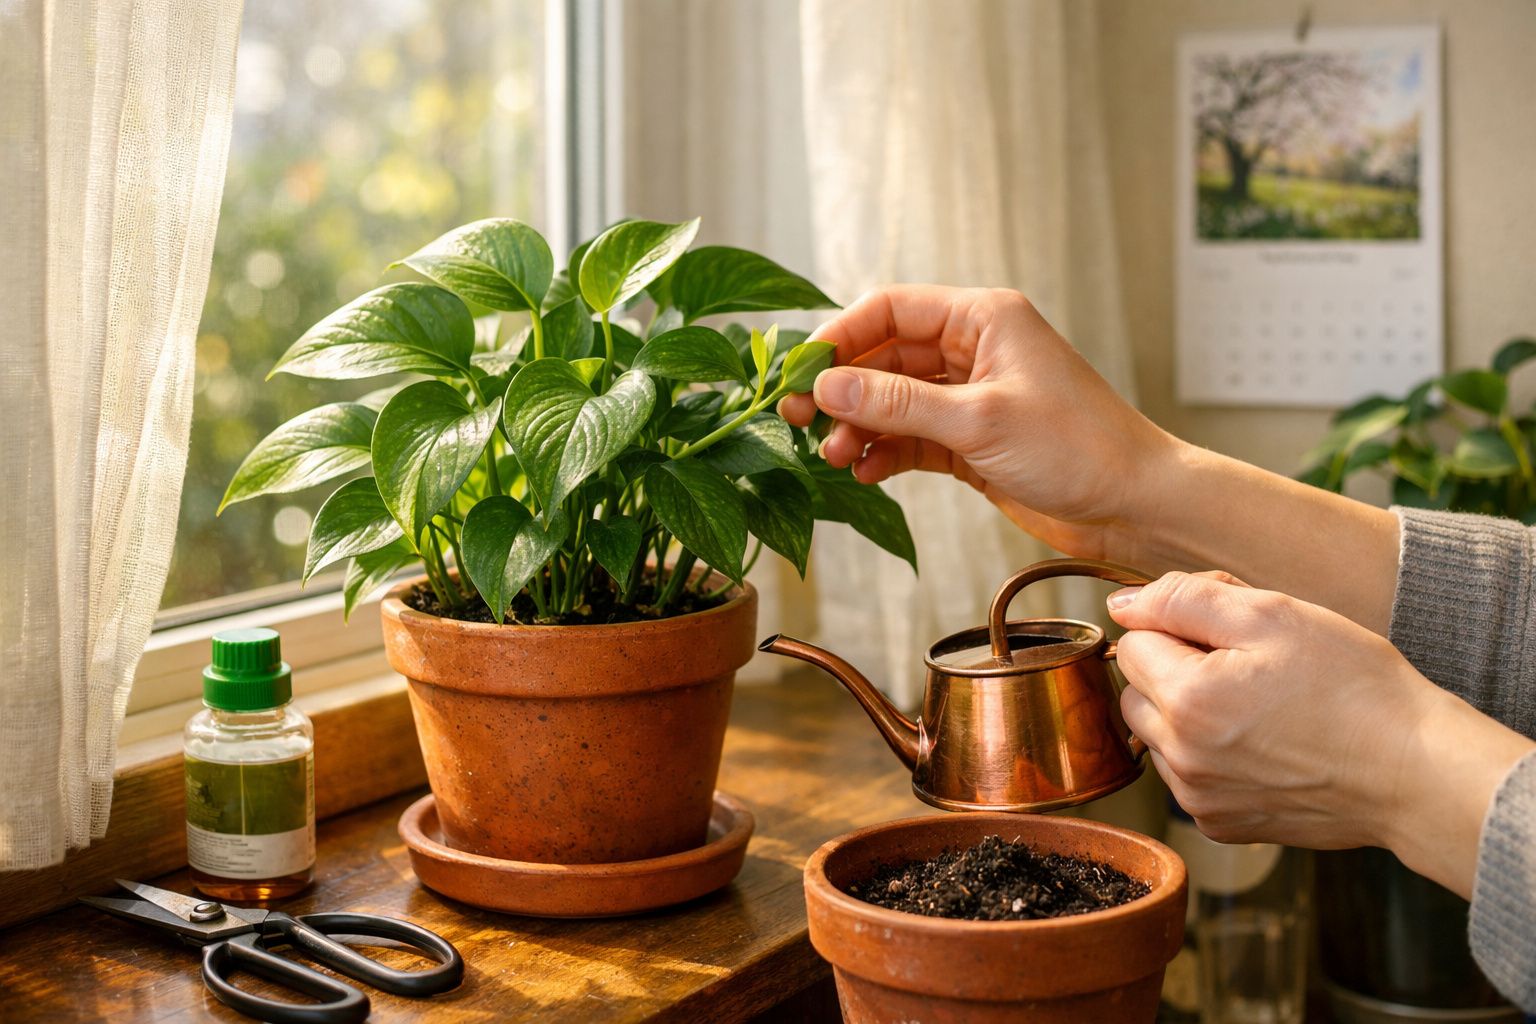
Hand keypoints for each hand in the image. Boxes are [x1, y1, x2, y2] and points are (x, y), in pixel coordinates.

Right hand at [780, 285, 1178, 560]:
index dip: (838, 337)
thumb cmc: (1078, 448)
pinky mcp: (971, 440)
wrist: (1135, 505)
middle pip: (884, 356)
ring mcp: (971, 395)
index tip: (796, 374)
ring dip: (859, 426)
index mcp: (982, 317)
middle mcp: (973, 348)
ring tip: (834, 457)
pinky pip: (910, 437)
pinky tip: (863, 473)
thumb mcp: (978, 422)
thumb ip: (897, 403)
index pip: (890, 309)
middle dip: (841, 388)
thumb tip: (825, 385)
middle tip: (795, 420)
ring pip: (892, 400)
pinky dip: (883, 453)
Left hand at [1108, 570, 1535, 896]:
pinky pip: (1187, 775)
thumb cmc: (1355, 687)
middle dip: (1174, 669)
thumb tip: (1121, 605)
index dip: (1179, 627)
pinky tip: (1263, 743)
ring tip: (1259, 706)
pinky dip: (1209, 754)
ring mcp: (1199, 799)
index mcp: (1187, 701)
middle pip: (1135, 690)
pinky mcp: (1221, 825)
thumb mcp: (1273, 615)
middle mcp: (1181, 758)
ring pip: (1156, 734)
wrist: (1416, 772)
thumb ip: (1183, 599)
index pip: (1133, 642)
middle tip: (1246, 665)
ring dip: (1188, 713)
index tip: (1229, 635)